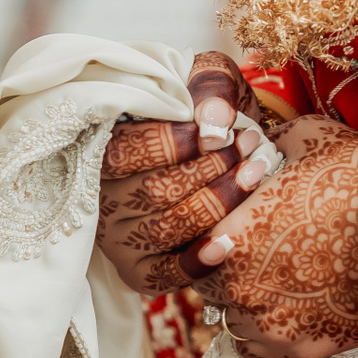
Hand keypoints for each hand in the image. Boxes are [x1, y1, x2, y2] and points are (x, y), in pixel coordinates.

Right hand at [96, 51, 273, 294]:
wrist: (210, 155)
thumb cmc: (202, 114)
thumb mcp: (203, 82)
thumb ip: (209, 90)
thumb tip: (214, 125)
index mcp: (103, 150)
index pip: (131, 151)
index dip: (182, 142)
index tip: (226, 132)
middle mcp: (102, 197)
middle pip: (154, 191)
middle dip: (211, 170)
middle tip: (252, 148)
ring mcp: (117, 237)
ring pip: (164, 229)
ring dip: (217, 204)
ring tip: (255, 175)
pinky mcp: (136, 269)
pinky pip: (161, 275)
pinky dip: (195, 263)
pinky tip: (227, 244)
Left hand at [194, 117, 357, 357]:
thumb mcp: (308, 138)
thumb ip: (264, 142)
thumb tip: (247, 139)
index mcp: (229, 233)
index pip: (194, 240)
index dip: (213, 230)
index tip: (235, 223)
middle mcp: (236, 286)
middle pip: (209, 282)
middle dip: (227, 266)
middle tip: (258, 252)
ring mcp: (265, 324)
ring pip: (231, 319)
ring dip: (244, 303)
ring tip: (276, 283)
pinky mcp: (295, 350)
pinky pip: (259, 349)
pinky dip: (266, 332)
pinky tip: (288, 310)